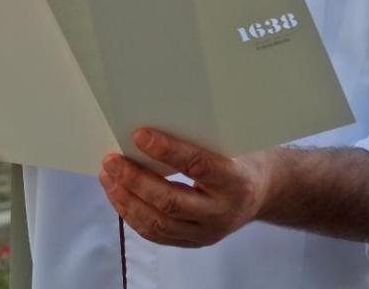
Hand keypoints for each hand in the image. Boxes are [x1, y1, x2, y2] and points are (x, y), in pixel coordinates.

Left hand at [98, 127, 276, 247]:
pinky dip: (131, 214)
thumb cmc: (238, 159)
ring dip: (126, 199)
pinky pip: (156, 234)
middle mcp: (222, 212)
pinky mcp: (194, 242)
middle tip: (111, 160)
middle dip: (135, 180)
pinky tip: (117, 194)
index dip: (167, 151)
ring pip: (158, 223)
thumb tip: (146, 127)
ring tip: (107, 176)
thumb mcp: (227, 145)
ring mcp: (207, 232)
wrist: (261, 193)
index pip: (198, 166)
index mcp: (235, 182)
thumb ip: (195, 140)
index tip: (139, 134)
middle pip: (171, 202)